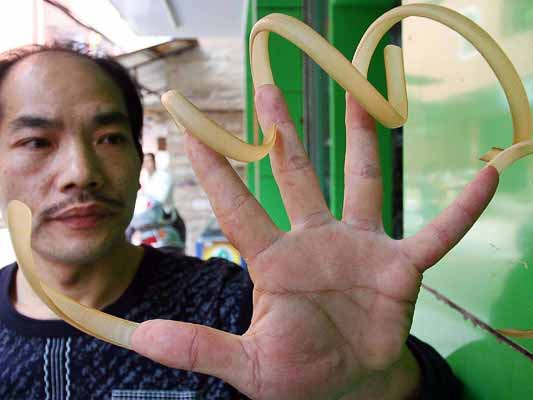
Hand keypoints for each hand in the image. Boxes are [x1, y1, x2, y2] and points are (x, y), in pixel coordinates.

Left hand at [131, 84, 498, 398]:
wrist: (349, 387)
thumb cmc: (299, 373)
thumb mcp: (247, 365)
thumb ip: (199, 347)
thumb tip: (140, 339)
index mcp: (274, 262)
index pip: (237, 207)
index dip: (215, 168)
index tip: (191, 128)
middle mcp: (315, 241)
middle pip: (294, 174)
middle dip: (281, 131)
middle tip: (267, 87)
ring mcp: (361, 247)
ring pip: (360, 181)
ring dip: (363, 140)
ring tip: (362, 95)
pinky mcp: (401, 265)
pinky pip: (437, 234)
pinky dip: (459, 211)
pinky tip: (486, 178)